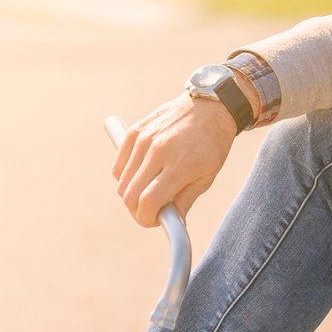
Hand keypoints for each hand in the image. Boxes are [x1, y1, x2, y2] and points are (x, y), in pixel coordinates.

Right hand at [112, 91, 236, 226]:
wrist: (209, 107)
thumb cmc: (212, 144)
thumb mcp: (207, 176)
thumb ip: (185, 201)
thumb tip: (170, 223)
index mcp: (180, 165)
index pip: (148, 201)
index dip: (146, 219)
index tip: (153, 221)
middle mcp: (158, 152)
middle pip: (130, 195)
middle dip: (137, 211)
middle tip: (150, 211)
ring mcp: (144, 140)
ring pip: (122, 182)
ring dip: (131, 195)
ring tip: (148, 191)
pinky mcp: (135, 132)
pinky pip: (119, 165)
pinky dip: (125, 177)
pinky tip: (140, 176)